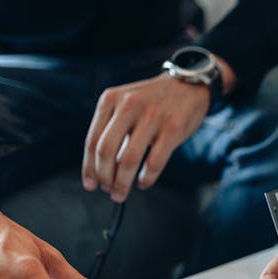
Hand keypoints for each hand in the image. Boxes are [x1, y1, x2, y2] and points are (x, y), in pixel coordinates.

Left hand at [82, 74, 209, 202]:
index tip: (90, 184)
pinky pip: (154, 162)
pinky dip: (146, 179)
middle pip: (106, 151)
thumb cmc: (153, 102)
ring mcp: (153, 116)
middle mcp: (129, 105)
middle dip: (104, 177)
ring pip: (129, 160)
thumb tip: (100, 169)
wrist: (188, 85)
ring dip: (122, 183)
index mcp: (111, 99)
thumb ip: (113, 130)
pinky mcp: (173, 128)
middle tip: (108, 190)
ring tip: (121, 193)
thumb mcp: (126, 105)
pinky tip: (143, 183)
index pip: (93, 140)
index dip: (89, 168)